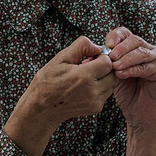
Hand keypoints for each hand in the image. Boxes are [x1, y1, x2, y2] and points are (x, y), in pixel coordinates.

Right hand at [2, 36, 119, 155]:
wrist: (42, 109)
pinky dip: (101, 86)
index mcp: (83, 77)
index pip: (108, 62)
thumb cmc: (48, 82)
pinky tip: (85, 85)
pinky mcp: (96, 108)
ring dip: (104, 76)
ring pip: (112, 83)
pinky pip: (106, 92)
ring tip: (86, 75)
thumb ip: (81, 46)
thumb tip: (98, 47)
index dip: (101, 57)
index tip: (91, 57)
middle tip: (90, 65)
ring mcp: (95, 102)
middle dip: (105, 66)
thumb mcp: (60, 58)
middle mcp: (92, 91)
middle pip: (113, 73)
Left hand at [101, 27, 155, 155]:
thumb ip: (103, 64)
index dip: (116, 36)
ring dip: (126, 59)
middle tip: (110, 57)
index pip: (125, 33)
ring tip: (115, 67)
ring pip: (141, 52)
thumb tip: (87, 58)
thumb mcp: (111, 74)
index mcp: (135, 46)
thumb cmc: (124, 91)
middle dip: (121, 48)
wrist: (138, 111)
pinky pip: (146, 67)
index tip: (107, 44)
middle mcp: (148, 49)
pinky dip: (132, 69)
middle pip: (134, 40)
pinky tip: (121, 75)